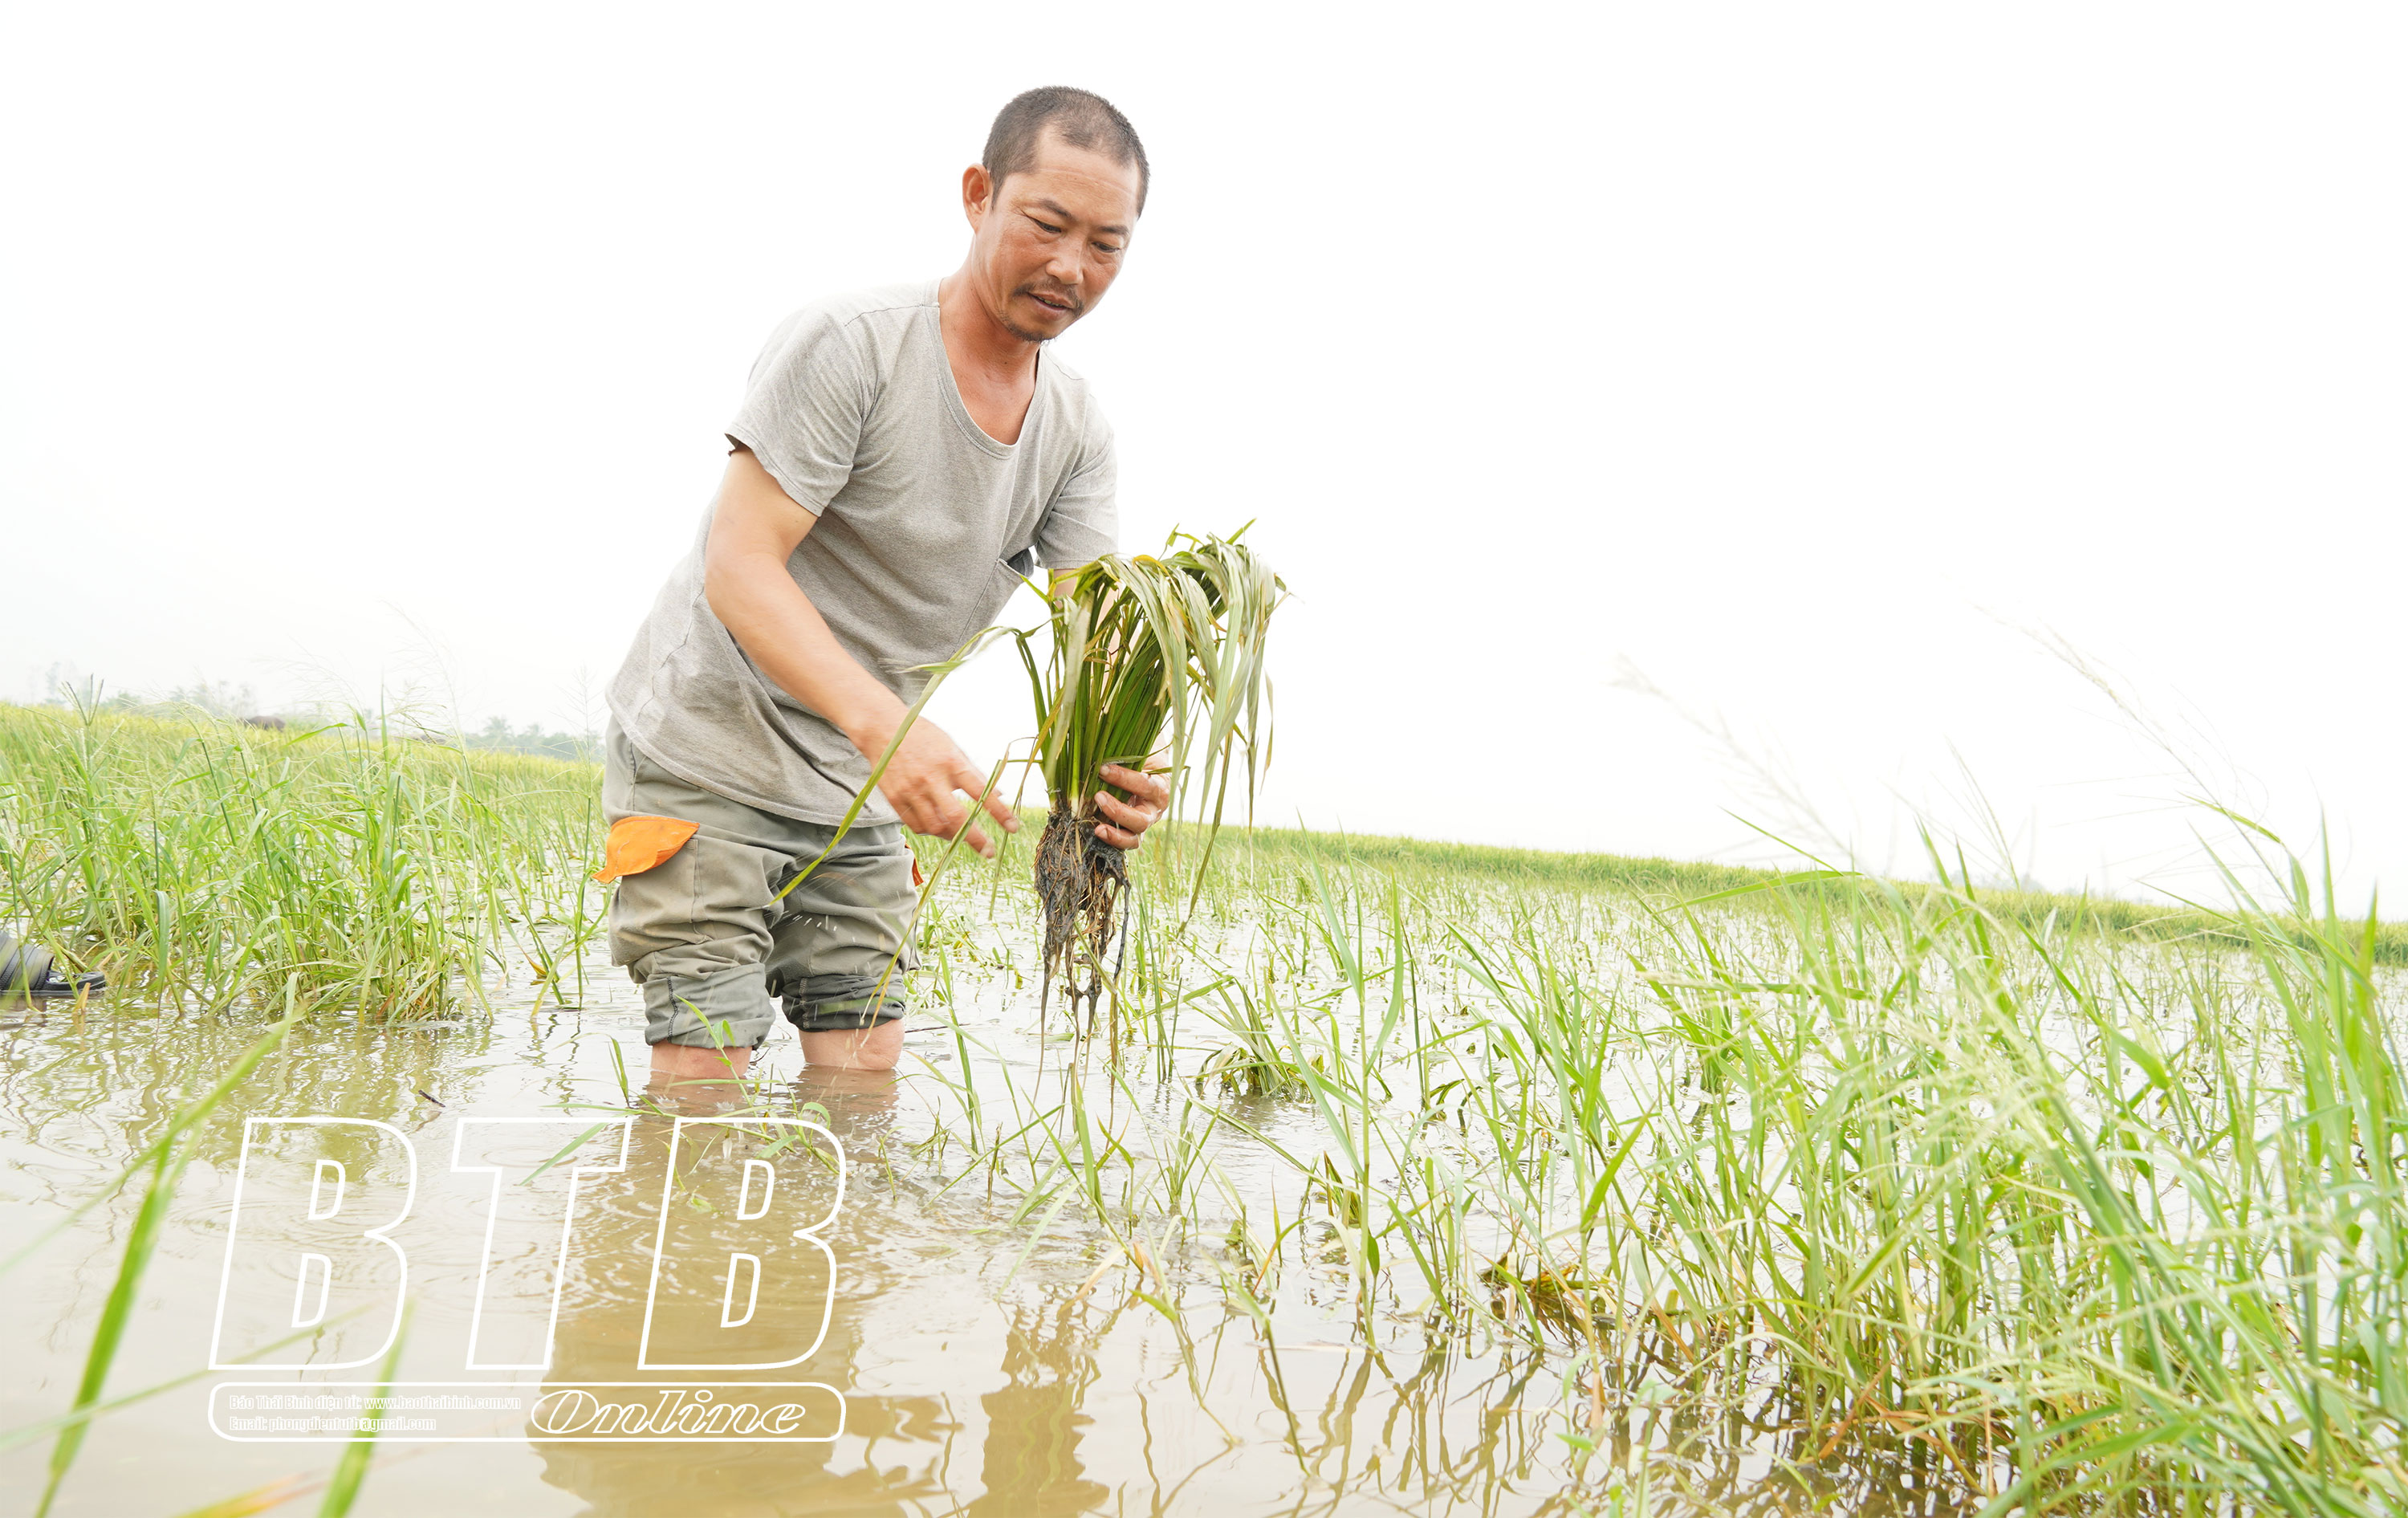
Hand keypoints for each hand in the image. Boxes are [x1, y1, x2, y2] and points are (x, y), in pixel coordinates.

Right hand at [858, 714, 1017, 859]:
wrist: (883, 729)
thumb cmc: (925, 737)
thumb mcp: (954, 748)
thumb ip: (975, 773)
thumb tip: (1000, 794)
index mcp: (951, 762)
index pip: (981, 791)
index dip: (1000, 812)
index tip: (1013, 828)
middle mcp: (931, 778)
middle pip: (957, 817)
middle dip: (976, 839)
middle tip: (989, 852)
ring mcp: (911, 790)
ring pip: (935, 827)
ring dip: (951, 836)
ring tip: (960, 834)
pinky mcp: (895, 798)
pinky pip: (916, 825)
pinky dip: (931, 830)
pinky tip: (938, 826)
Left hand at [1092, 763, 1169, 849]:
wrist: (1150, 771)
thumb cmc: (1143, 761)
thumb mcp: (1141, 754)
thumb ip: (1127, 757)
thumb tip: (1099, 757)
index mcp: (1162, 788)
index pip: (1145, 785)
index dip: (1123, 778)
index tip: (1102, 769)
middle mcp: (1155, 810)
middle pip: (1141, 820)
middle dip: (1118, 811)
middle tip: (1098, 796)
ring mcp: (1145, 824)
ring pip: (1134, 838)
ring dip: (1114, 834)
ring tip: (1097, 828)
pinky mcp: (1133, 833)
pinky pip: (1124, 843)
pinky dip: (1111, 840)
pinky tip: (1096, 832)